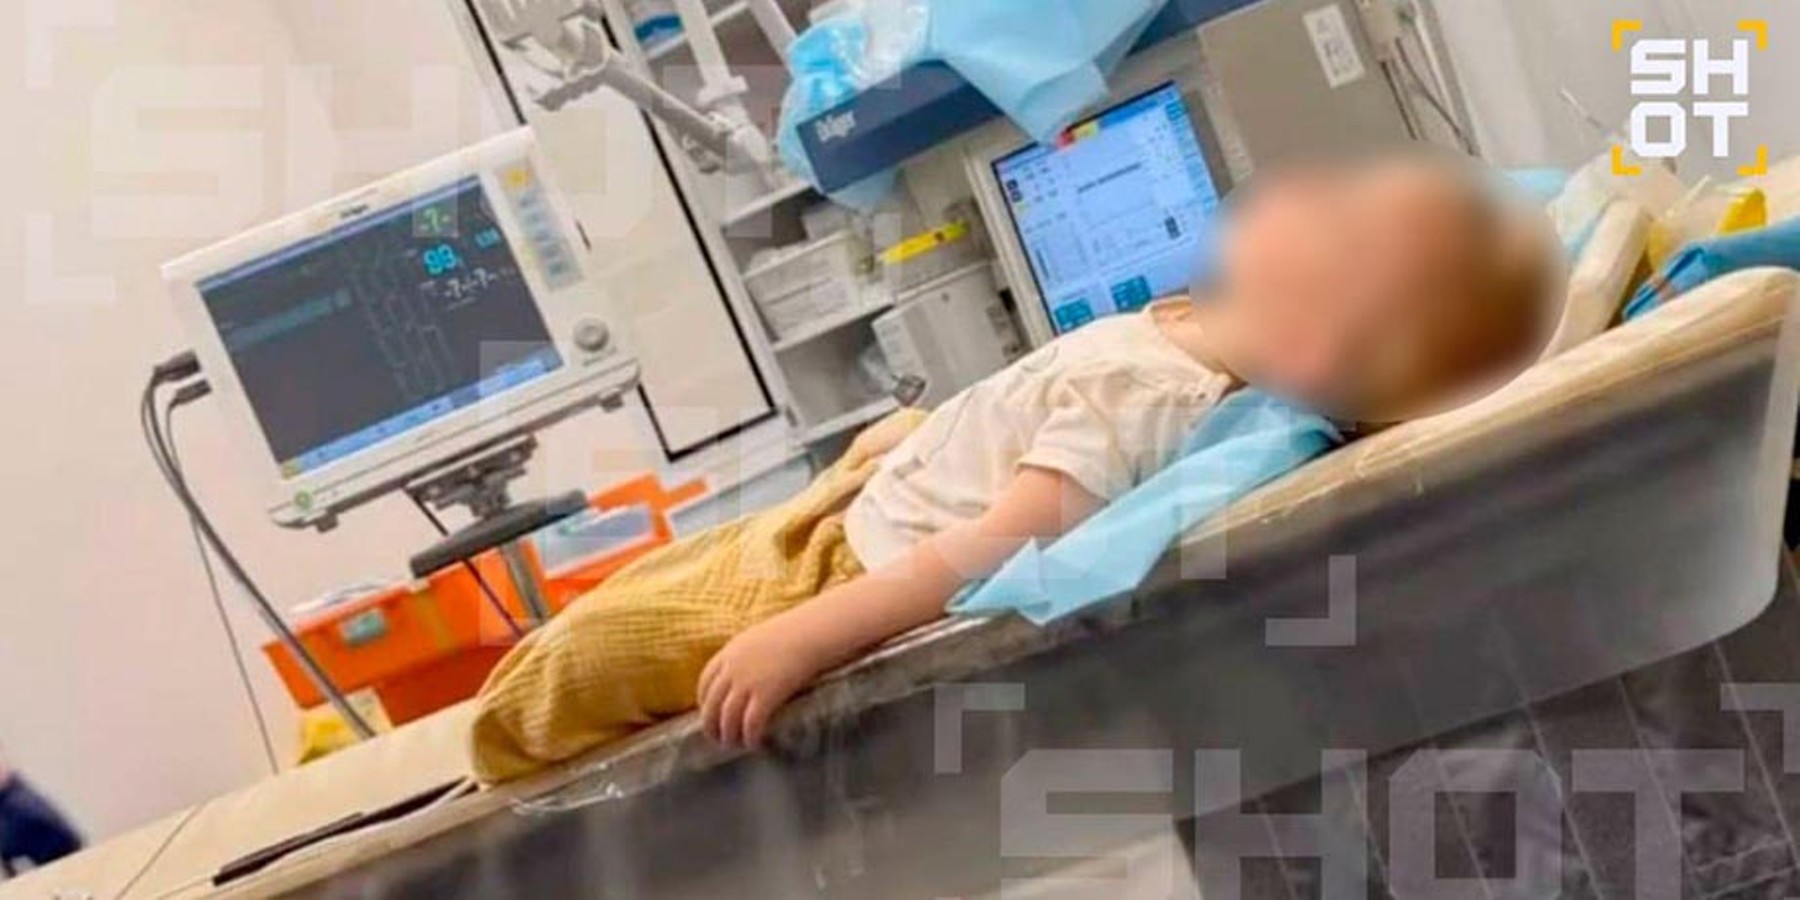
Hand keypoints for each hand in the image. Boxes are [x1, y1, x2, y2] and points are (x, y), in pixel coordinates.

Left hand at [697, 615, 830, 748]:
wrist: (810, 631)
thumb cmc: (790, 633)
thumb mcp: (756, 639)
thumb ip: (743, 656)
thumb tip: (742, 674)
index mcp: (728, 654)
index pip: (704, 684)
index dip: (704, 703)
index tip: (710, 714)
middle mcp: (732, 670)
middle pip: (711, 705)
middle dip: (711, 726)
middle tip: (718, 739)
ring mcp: (747, 683)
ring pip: (728, 718)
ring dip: (729, 736)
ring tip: (735, 745)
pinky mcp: (766, 695)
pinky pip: (751, 723)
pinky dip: (750, 736)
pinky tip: (754, 743)